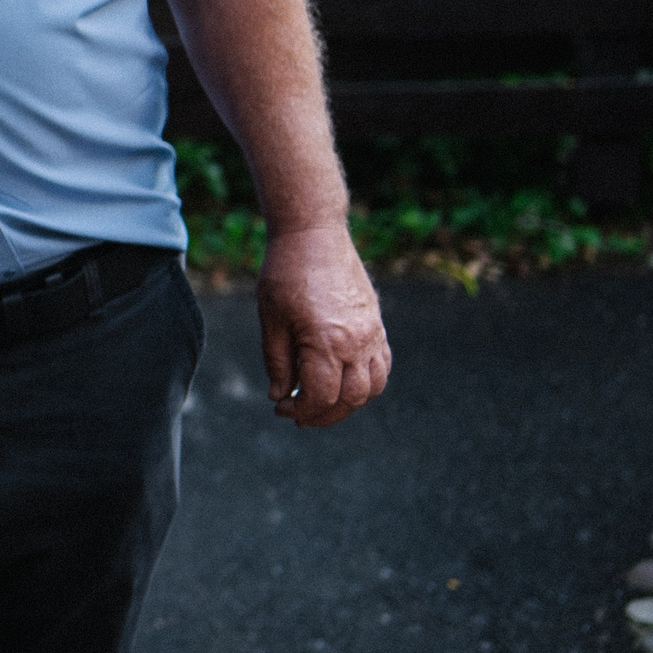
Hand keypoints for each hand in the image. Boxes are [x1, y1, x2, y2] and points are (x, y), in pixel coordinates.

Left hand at [257, 224, 390, 428]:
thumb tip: (280, 397)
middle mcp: (356, 341)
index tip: (282, 410)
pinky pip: (382, 366)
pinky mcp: (377, 324)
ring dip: (349, 404)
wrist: (314, 234)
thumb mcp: (271, 319)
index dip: (301, 410)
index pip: (321, 396)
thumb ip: (277, 362)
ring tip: (322, 406)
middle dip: (325, 415)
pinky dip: (367, 384)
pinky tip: (345, 384)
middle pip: (350, 398)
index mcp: (326, 341)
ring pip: (372, 387)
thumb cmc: (285, 273)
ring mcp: (372, 333)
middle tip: (299, 417)